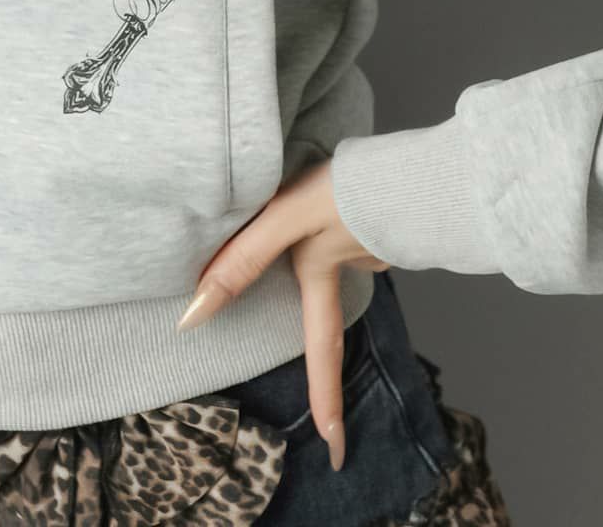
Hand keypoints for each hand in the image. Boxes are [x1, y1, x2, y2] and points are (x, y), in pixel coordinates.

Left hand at [175, 158, 390, 472]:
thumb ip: (243, 259)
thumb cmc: (348, 188)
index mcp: (322, 274)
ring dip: (341, 231)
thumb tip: (193, 315)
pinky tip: (351, 188)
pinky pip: (360, 222)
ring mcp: (372, 239)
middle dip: (334, 316)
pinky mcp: (383, 212)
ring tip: (330, 198)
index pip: (322, 350)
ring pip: (347, 248)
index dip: (325, 398)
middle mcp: (349, 263)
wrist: (409, 155)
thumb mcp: (286, 219)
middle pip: (332, 298)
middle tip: (329, 310)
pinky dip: (353, 213)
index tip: (333, 446)